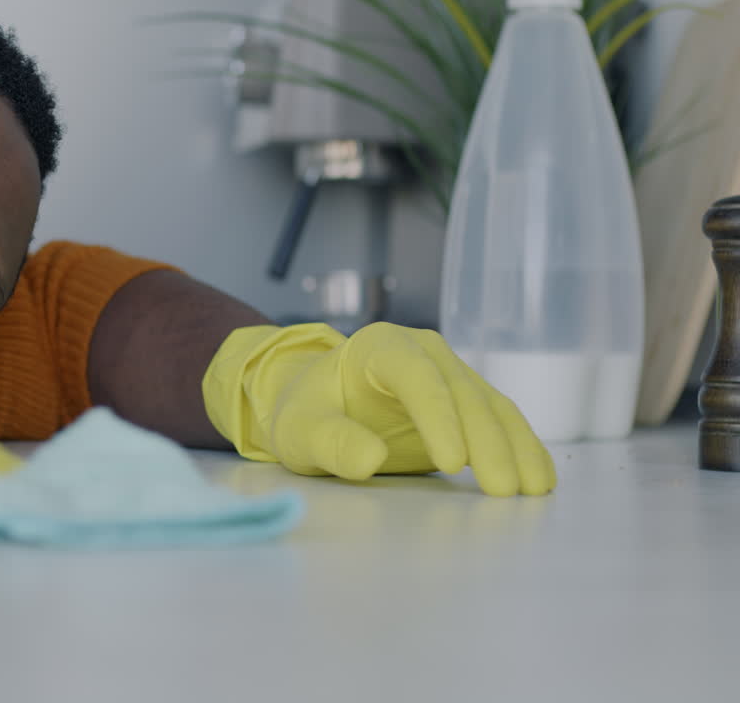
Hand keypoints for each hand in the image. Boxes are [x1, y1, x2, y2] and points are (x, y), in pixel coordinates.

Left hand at [203, 322, 554, 496]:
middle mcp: (424, 351)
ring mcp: (450, 374)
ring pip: (492, 408)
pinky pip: (500, 422)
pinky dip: (522, 448)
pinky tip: (539, 479)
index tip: (452, 464)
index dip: (438, 417)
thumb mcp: (299, 430)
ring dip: (515, 448)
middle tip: (501, 491)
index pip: (415, 375)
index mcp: (379, 346)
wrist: (318, 405)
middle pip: (463, 394)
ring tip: (532, 490)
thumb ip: (328, 441)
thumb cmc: (307, 412)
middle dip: (487, 443)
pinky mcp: (466, 402)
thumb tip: (369, 459)